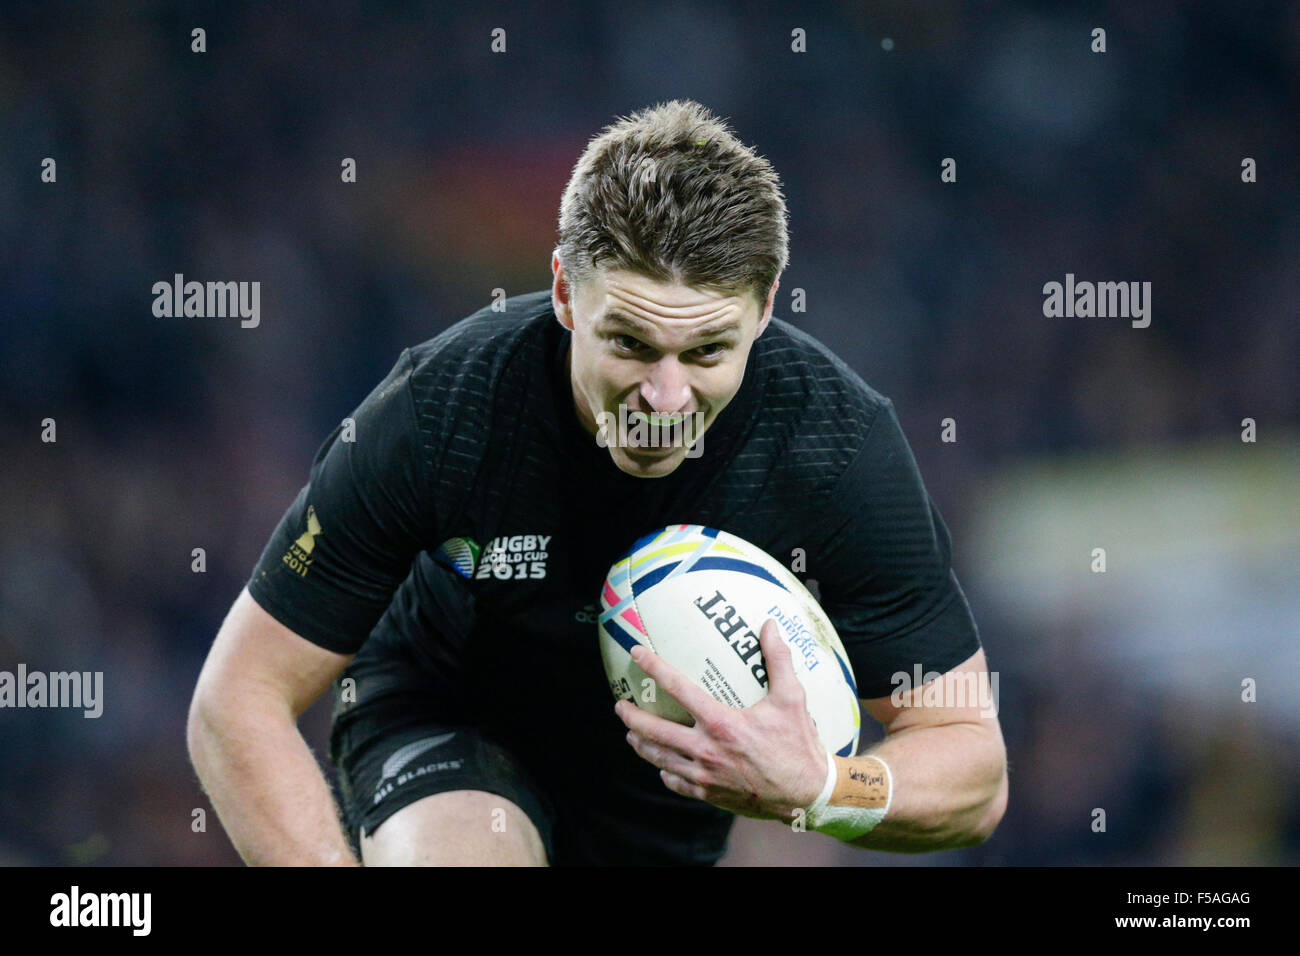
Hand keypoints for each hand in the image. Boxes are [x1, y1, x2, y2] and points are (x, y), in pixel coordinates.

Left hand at [614, 619, 826, 820]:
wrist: (807, 794)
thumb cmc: (798, 744)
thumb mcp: (792, 698)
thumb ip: (778, 660)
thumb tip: (770, 625)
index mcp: (722, 723)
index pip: (678, 688)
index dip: (654, 667)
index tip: (637, 654)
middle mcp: (706, 750)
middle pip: (655, 730)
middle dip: (632, 716)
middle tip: (621, 705)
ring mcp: (705, 776)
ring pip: (660, 759)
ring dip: (642, 744)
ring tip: (631, 733)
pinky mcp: (709, 794)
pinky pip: (676, 783)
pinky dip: (665, 772)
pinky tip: (662, 767)